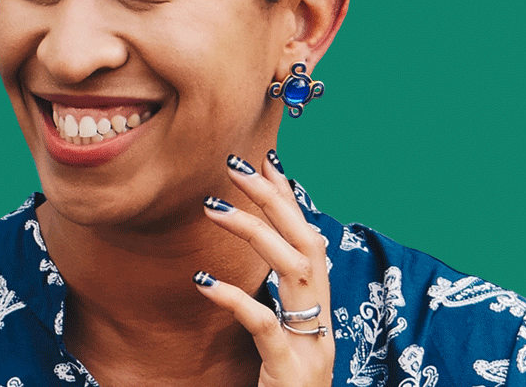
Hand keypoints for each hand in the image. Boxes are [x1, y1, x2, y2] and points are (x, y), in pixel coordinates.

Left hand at [195, 151, 333, 385]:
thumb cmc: (286, 381)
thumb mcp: (285, 332)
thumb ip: (278, 295)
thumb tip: (264, 249)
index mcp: (318, 304)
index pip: (307, 236)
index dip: (288, 197)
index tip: (263, 160)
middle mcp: (321, 315)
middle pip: (306, 241)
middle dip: (273, 198)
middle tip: (234, 166)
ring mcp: (310, 341)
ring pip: (293, 269)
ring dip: (254, 232)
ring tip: (212, 207)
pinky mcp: (290, 367)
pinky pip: (265, 325)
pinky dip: (236, 299)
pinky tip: (204, 281)